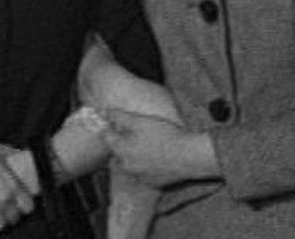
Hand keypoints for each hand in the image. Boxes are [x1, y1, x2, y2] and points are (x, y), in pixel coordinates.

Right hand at [0, 140, 33, 233]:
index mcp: (12, 185)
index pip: (28, 207)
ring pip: (0, 225)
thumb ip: (8, 152)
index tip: (17, 204)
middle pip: (14, 218)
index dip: (23, 206)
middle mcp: (4, 200)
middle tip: (0, 207)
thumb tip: (16, 152)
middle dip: (8, 213)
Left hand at [101, 108, 216, 187]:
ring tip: (147, 146)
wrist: (190, 156)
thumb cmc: (165, 136)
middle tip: (137, 135)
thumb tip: (105, 111)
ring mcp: (139, 177)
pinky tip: (156, 159)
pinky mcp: (152, 184)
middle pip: (118, 153)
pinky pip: (143, 175)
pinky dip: (146, 167)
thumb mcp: (140, 121)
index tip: (119, 124)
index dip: (112, 128)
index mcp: (121, 150)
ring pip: (130, 165)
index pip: (107, 137)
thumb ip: (119, 116)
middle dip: (123, 144)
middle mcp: (127, 166)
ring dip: (133, 157)